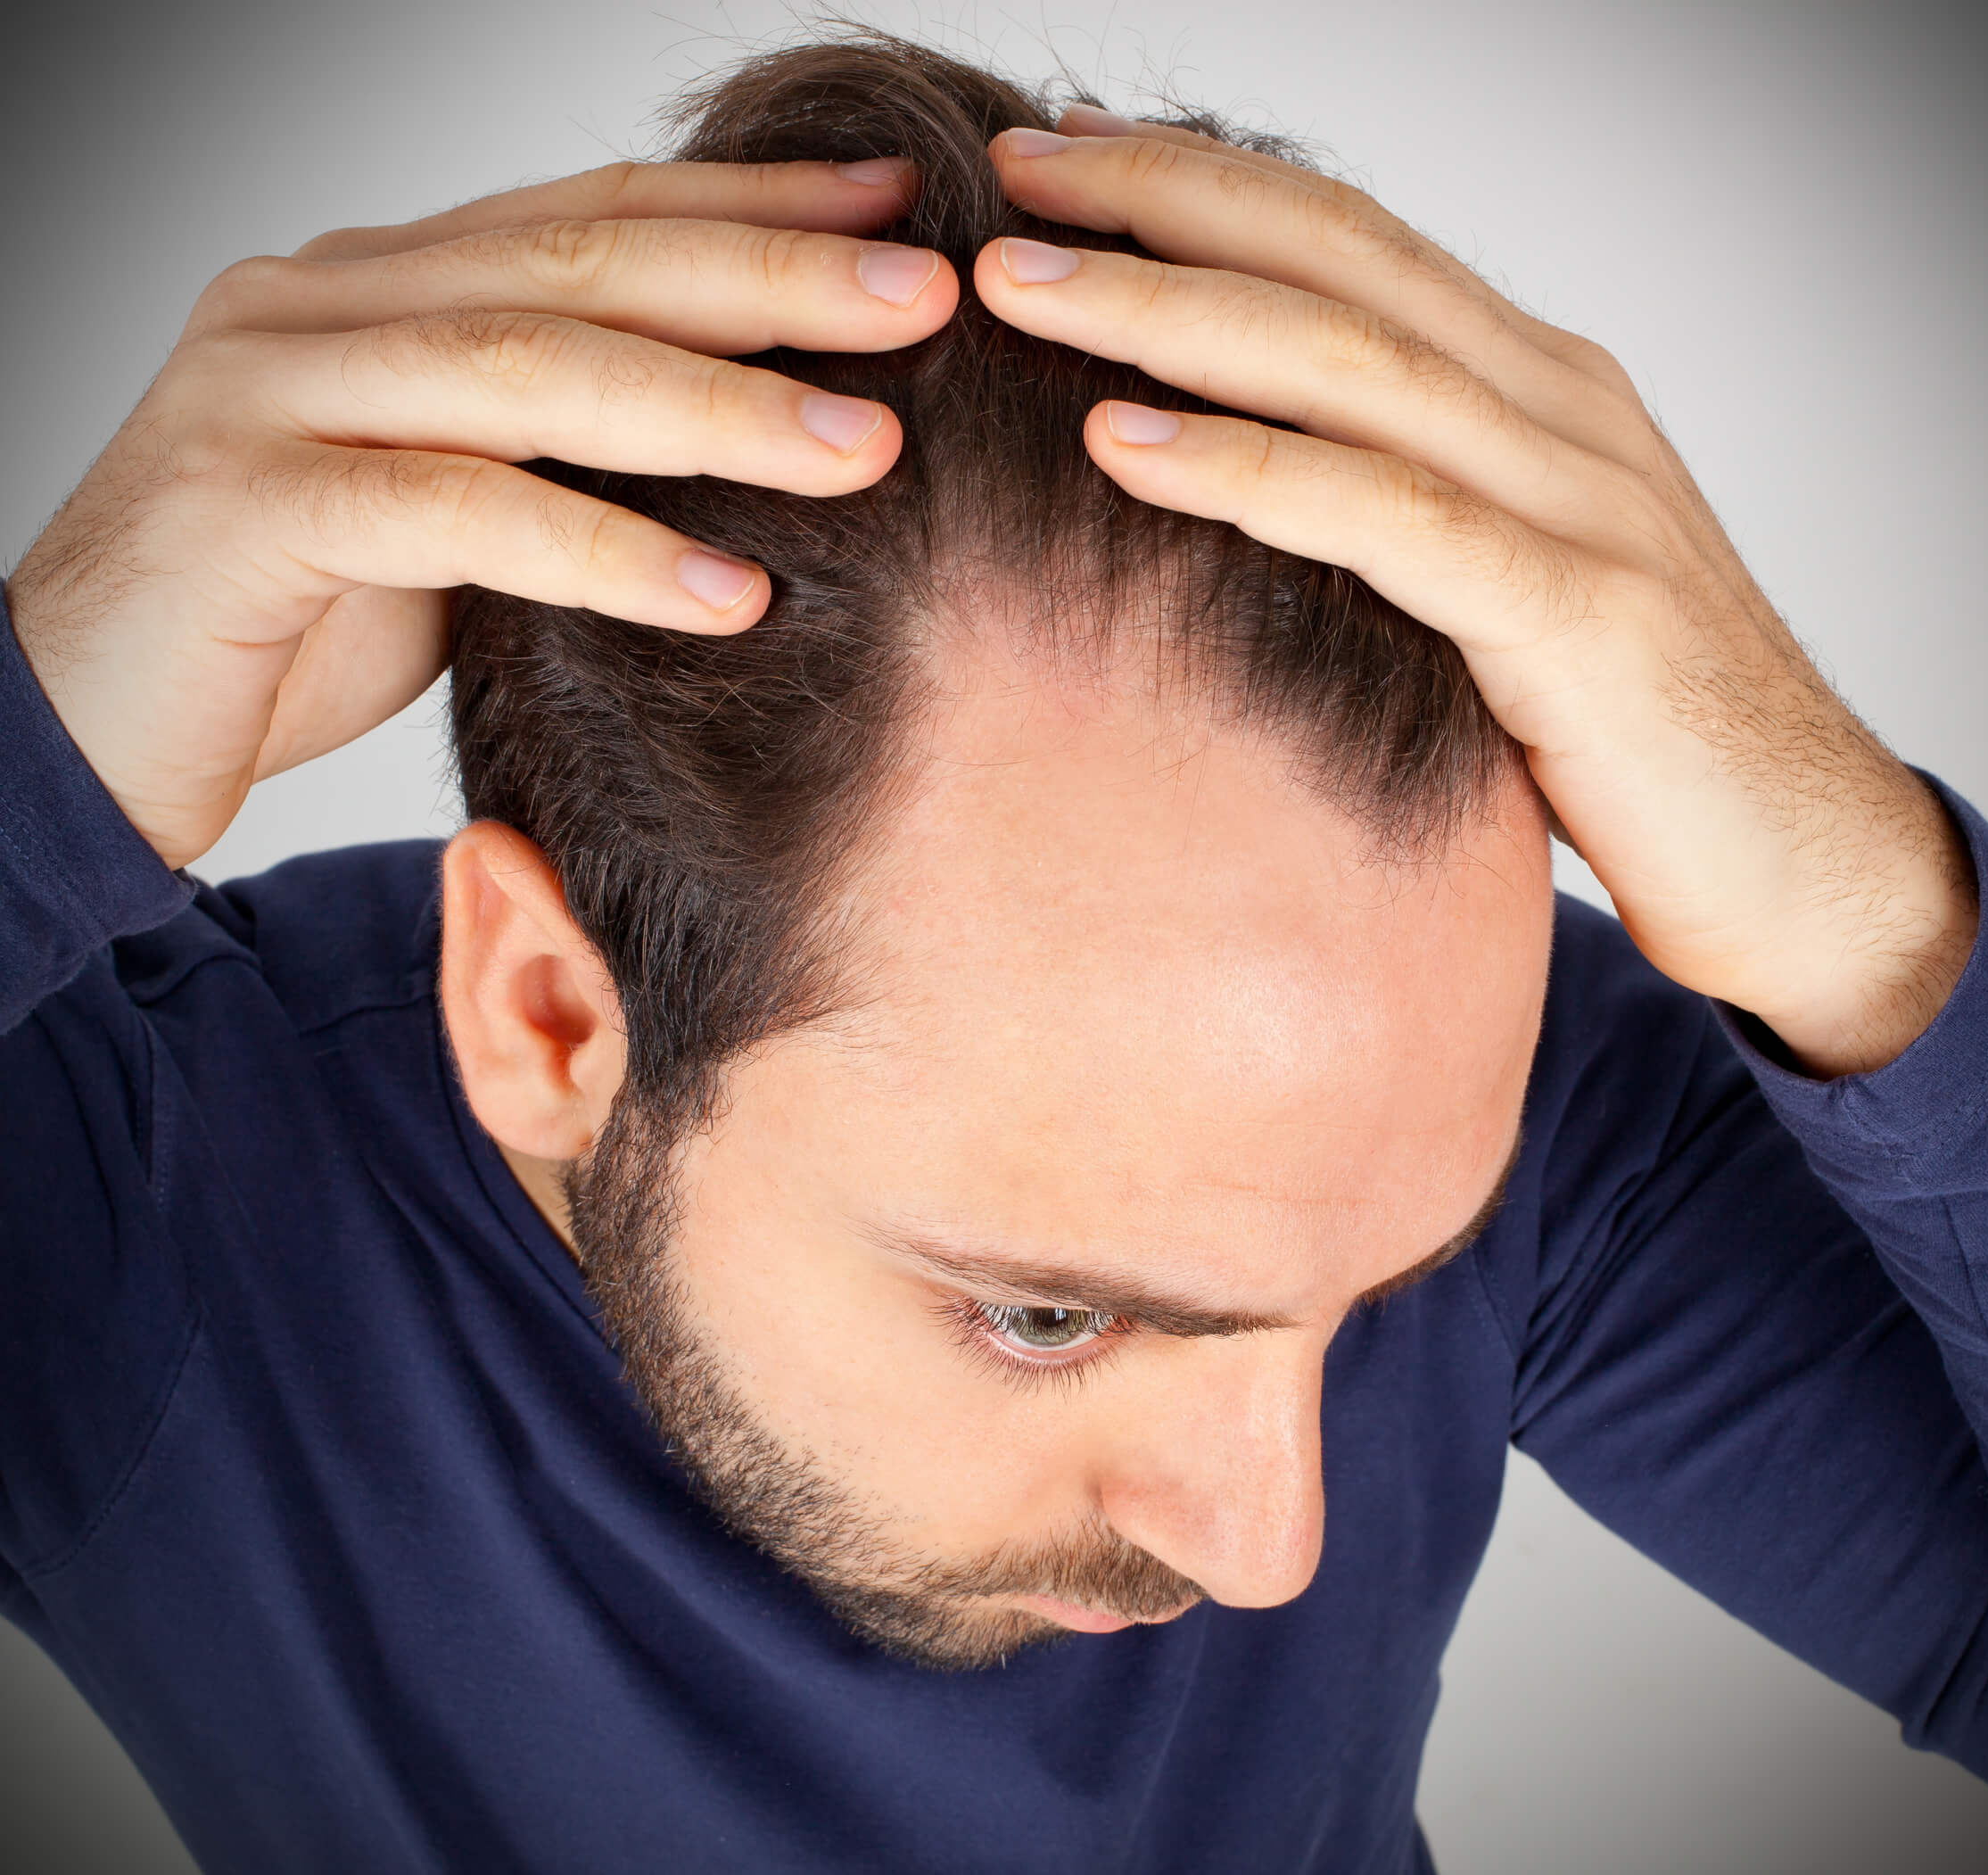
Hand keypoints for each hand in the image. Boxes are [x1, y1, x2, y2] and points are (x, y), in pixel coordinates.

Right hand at [5, 158, 956, 872]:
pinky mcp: (250, 504)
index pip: (592, 218)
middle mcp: (322, 302)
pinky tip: (728, 595)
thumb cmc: (286, 623)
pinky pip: (457, 513)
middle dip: (767, 277)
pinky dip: (602, 553)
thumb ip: (549, 452)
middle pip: (580, 265)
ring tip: (865, 450)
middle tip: (924, 296)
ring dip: (713, 409)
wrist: (81, 720)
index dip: (750, 207)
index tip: (899, 213)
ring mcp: (272, 387)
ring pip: (526, 370)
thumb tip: (742, 438)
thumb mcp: (447, 515)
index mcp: (381, 287)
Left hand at [977, 111, 1976, 1077]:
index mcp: (1540, 392)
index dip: (1210, 186)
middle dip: (1164, 203)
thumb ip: (1405, 520)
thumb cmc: (1630, 738)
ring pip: (1347, 361)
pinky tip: (1122, 442)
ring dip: (1166, 311)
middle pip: (1338, 259)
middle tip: (1012, 181)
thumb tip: (1246, 504)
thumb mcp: (1503, 593)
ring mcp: (1579, 502)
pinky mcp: (1576, 616)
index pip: (1356, 242)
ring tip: (1017, 287)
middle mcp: (1562, 411)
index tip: (1071, 163)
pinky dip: (1247, 469)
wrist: (1807, 860)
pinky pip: (1386, 518)